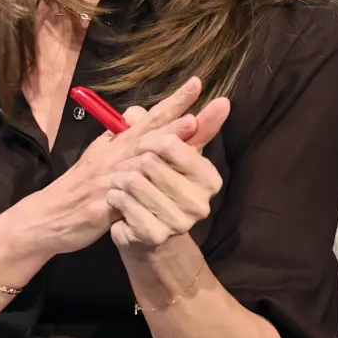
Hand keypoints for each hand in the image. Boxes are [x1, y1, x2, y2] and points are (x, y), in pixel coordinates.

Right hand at [17, 77, 207, 257]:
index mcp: (117, 144)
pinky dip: (143, 194)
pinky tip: (164, 192)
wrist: (48, 215)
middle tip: (199, 98)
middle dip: (176, 115)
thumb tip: (139, 113)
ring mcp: (108, 180)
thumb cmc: (80, 183)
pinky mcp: (101, 206)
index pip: (150, 117)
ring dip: (167, 144)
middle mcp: (114, 157)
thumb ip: (121, 136)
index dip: (174, 101)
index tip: (197, 84)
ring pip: (141, 160)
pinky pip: (123, 199)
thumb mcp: (99, 154)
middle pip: (150, 132)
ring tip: (192, 127)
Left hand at [107, 96, 229, 252]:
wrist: (144, 232)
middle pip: (149, 161)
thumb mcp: (171, 153)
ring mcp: (179, 223)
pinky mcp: (155, 236)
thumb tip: (223, 101)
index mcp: (209, 179)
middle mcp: (200, 203)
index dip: (148, 140)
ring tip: (121, 184)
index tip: (142, 144)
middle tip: (127, 168)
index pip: (170, 143)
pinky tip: (118, 201)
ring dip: (119, 179)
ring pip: (133, 181)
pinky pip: (123, 202)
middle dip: (130, 161)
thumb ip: (192, 126)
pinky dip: (114, 196)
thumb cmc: (157, 184)